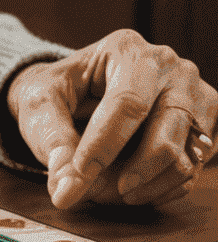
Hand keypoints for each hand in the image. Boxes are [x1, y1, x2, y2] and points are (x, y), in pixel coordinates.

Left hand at [7, 30, 216, 209]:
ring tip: (117, 191)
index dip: (105, 143)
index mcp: (127, 50)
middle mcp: (170, 68)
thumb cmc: (60, 90)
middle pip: (166, 131)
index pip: (126, 102)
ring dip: (150, 184)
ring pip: (185, 155)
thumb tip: (65, 190)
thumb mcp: (41, 102)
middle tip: (101, 192)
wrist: (81, 90)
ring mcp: (195, 97)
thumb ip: (52, 141)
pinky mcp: (205, 127)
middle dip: (135, 169)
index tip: (82, 173)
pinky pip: (194, 168)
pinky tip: (137, 189)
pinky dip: (165, 187)